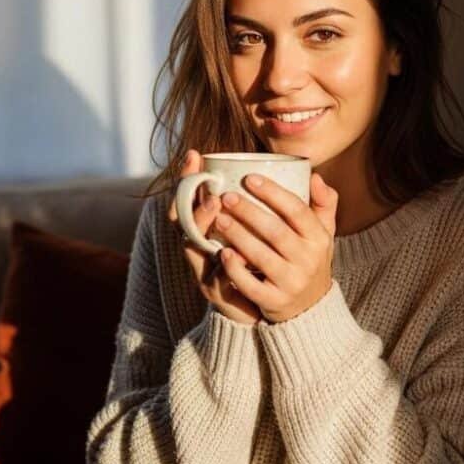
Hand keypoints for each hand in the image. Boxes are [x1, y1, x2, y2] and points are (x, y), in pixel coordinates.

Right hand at [167, 150, 260, 324]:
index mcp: (207, 228)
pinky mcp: (215, 292)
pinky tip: (227, 254)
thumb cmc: (256, 265)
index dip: (187, 177)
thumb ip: (264, 206)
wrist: (256, 308)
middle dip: (188, 195)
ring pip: (192, 244)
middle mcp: (199, 246)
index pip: (188, 198)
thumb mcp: (258, 233)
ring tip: (213, 204)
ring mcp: (203, 269)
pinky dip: (219, 266)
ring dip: (201, 222)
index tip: (194, 154)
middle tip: (205, 172)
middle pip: (180, 218)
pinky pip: (212, 278)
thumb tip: (283, 172)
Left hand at [211, 171, 337, 323]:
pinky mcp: (274, 301)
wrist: (310, 307)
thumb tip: (314, 176)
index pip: (297, 210)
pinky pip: (251, 285)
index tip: (249, 178)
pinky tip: (222, 253)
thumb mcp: (323, 233)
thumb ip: (324, 204)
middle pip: (275, 231)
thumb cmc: (309, 259)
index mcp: (319, 239)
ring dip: (238, 235)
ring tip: (219, 218)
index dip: (273, 193)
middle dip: (249, 211)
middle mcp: (308, 261)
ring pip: (261, 256)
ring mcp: (291, 283)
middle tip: (226, 196)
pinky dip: (236, 269)